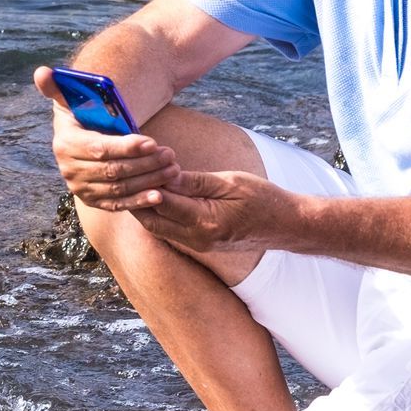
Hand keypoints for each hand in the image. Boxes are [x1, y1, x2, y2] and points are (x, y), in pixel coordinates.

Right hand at [34, 66, 177, 210]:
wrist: (81, 139)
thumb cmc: (82, 115)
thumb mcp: (69, 99)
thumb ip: (56, 86)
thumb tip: (42, 71)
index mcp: (65, 144)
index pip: (99, 148)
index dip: (126, 148)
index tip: (152, 141)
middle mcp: (69, 170)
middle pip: (112, 171)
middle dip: (144, 164)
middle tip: (170, 155)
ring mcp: (80, 189)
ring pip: (119, 188)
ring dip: (148, 181)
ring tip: (172, 170)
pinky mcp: (93, 201)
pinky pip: (117, 205)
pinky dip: (138, 202)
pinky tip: (159, 195)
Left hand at [132, 169, 293, 251]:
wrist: (286, 225)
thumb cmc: (263, 198)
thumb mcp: (230, 182)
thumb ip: (194, 181)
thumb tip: (163, 175)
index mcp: (206, 221)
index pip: (162, 203)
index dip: (145, 183)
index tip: (133, 164)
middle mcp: (198, 238)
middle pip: (152, 221)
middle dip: (135, 199)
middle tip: (124, 175)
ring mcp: (198, 245)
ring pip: (157, 228)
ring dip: (144, 208)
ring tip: (132, 183)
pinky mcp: (199, 245)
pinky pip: (169, 231)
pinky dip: (158, 214)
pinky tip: (152, 196)